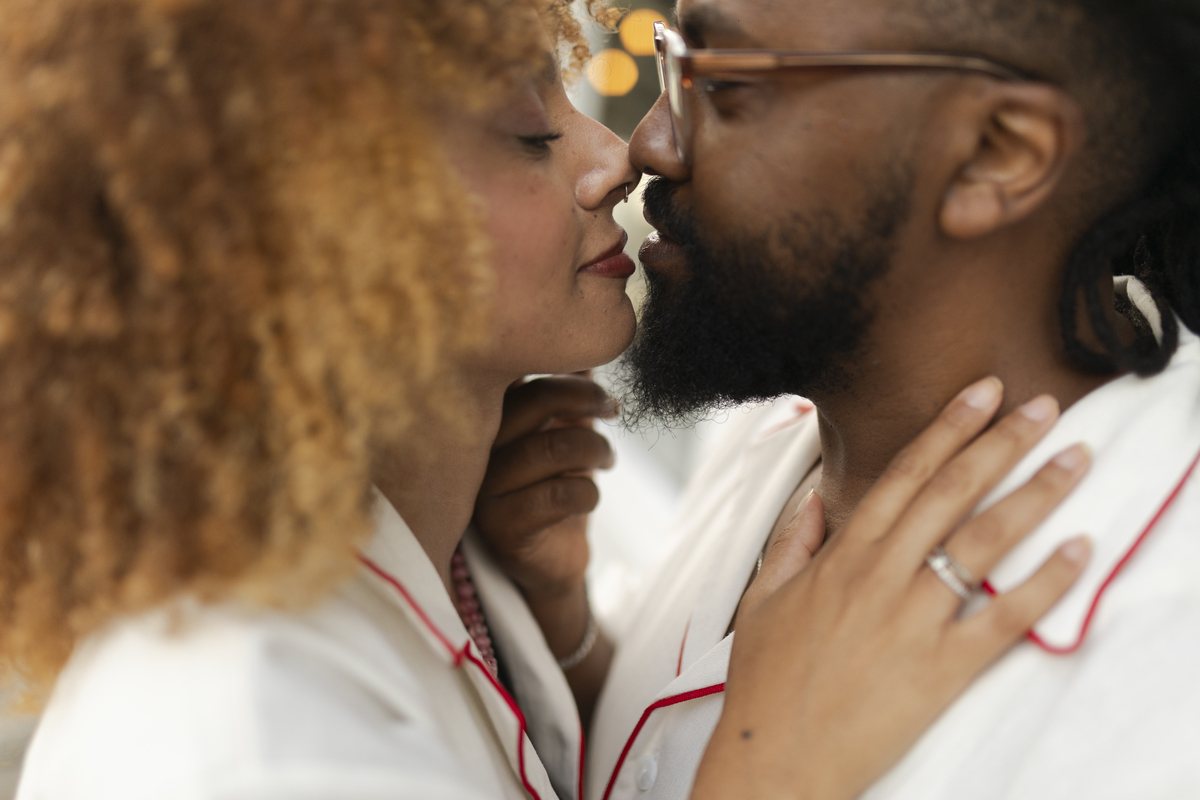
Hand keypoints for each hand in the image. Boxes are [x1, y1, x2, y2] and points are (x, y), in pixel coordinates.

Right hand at [474, 374, 618, 597]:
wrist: (552, 561)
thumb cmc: (556, 488)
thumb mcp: (567, 433)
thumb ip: (572, 393)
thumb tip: (591, 347)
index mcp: (484, 418)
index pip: (517, 373)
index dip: (564, 371)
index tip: (598, 383)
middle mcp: (473, 449)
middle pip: (532, 401)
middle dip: (584, 398)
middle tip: (614, 408)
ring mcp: (481, 489)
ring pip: (550, 448)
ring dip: (596, 449)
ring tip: (608, 460)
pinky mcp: (499, 527)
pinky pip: (555, 495)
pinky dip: (587, 491)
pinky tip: (590, 495)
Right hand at [694, 378, 1091, 799]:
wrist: (779, 759)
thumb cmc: (768, 683)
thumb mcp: (763, 598)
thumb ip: (791, 540)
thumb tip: (814, 496)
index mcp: (842, 558)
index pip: (904, 475)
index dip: (946, 428)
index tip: (982, 393)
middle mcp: (881, 578)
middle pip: (952, 494)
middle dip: (1001, 442)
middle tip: (1043, 407)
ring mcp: (913, 621)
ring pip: (983, 543)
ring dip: (1035, 494)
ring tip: (1074, 460)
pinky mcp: (942, 669)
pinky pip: (1005, 620)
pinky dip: (1045, 585)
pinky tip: (1077, 551)